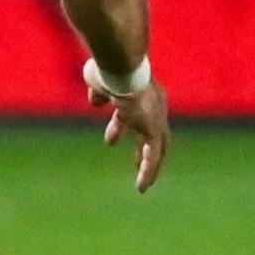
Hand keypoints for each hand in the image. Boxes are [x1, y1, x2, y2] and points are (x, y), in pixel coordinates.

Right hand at [89, 75, 170, 191]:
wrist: (121, 68)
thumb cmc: (108, 70)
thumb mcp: (99, 82)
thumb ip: (99, 93)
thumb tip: (95, 102)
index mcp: (140, 92)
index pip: (136, 112)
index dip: (123, 125)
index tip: (111, 138)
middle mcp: (154, 105)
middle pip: (153, 131)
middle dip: (144, 147)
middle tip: (137, 160)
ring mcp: (156, 118)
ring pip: (158, 148)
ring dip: (149, 166)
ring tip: (143, 184)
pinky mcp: (154, 129)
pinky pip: (154, 156)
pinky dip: (149, 172)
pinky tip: (142, 187)